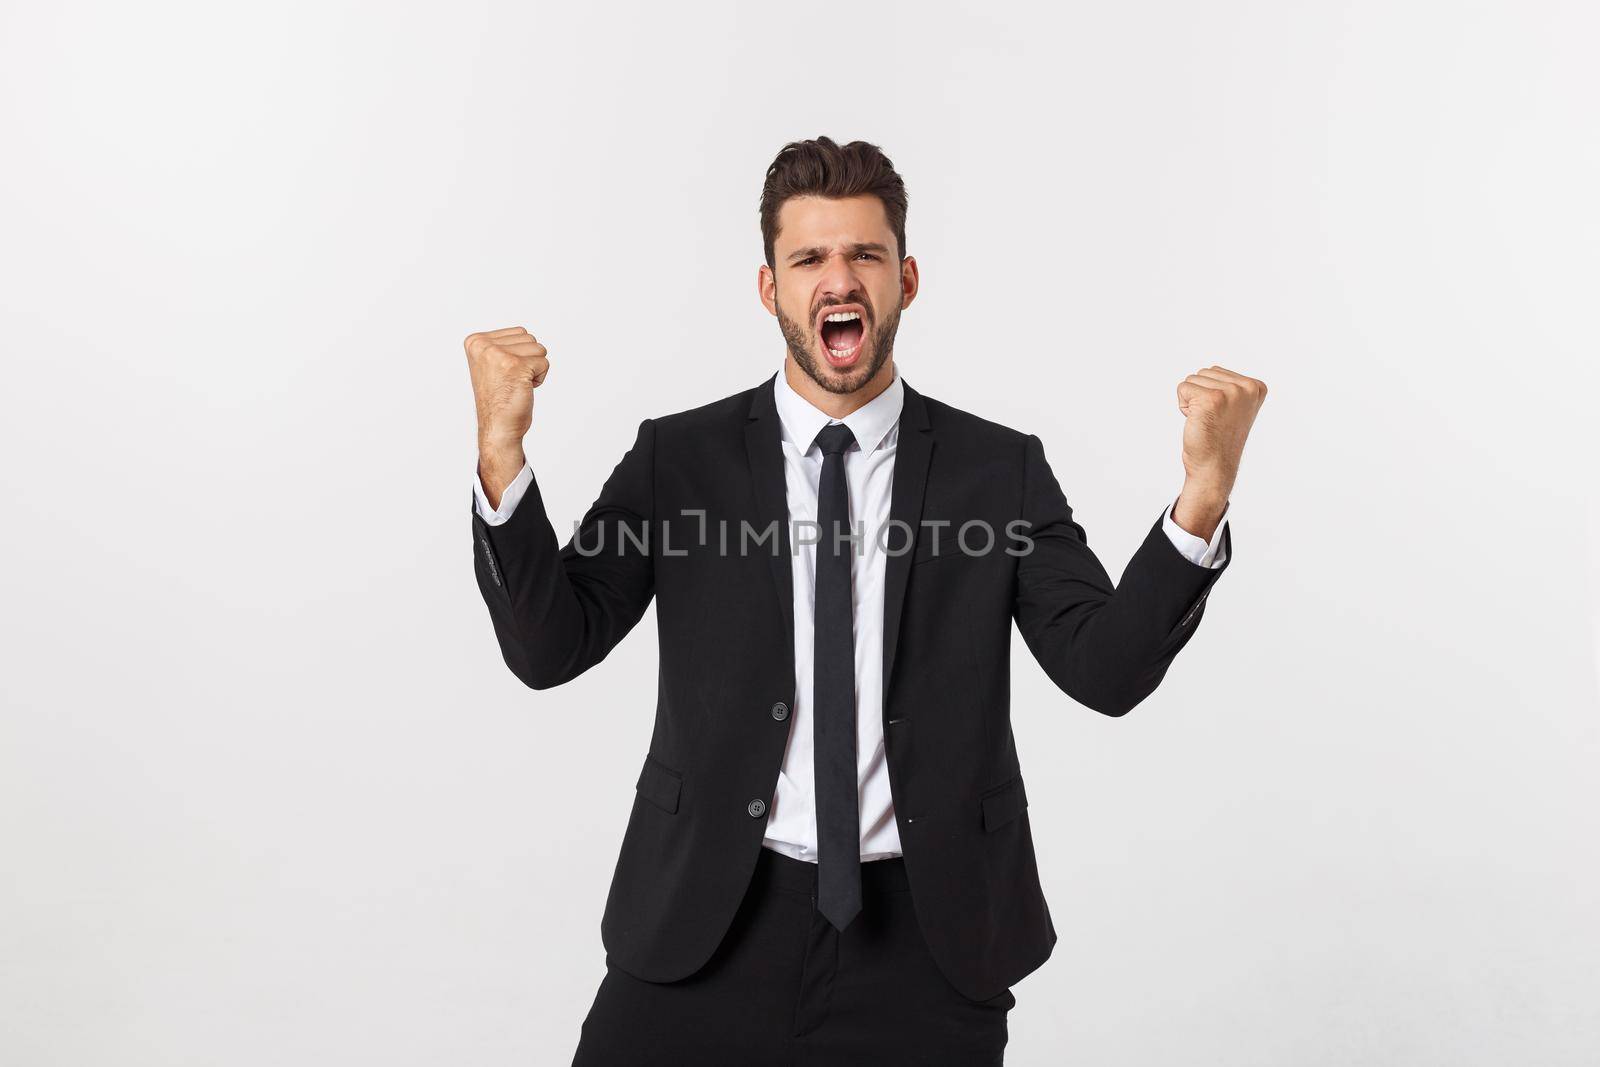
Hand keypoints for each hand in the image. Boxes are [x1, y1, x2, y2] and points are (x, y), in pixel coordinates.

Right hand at [465, 326, 548, 506]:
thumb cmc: (498, 398)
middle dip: (528, 361)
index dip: (519, 354)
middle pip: (530, 338)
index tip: (503, 373)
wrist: (497, 427)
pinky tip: (523, 389)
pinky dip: (540, 378)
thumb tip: (523, 333)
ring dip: (534, 369)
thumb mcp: (491, 363)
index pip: (519, 333)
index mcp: (475, 341)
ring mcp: (499, 355)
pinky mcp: (516, 366)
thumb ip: (502, 345)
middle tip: (511, 381)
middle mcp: (483, 345)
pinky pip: (544, 362)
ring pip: (539, 349)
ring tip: (517, 384)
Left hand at [1171, 365, 1267, 539]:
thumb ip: (1231, 386)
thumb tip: (1212, 371)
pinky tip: (1197, 422)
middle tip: (1212, 419)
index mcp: (1256, 387)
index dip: (1211, 393)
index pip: (1216, 371)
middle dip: (1200, 395)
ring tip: (1205, 421)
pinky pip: (1183, 388)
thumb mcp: (1236, 407)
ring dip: (1191, 401)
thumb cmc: (1220, 438)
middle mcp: (1247, 388)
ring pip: (1192, 379)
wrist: (1214, 466)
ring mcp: (1231, 393)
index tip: (1222, 415)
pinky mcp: (1211, 399)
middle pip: (1204, 372)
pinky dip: (1183, 406)